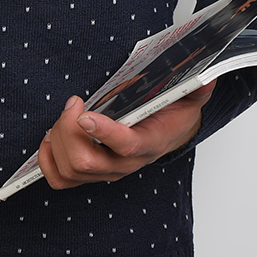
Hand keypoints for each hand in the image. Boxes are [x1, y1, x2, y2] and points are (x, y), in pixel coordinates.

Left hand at [36, 83, 216, 189]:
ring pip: (70, 169)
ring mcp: (106, 172)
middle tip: (73, 103)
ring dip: (57, 140)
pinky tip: (51, 137)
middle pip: (86, 161)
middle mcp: (125, 164)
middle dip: (68, 130)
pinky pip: (61, 179)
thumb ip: (198, 87)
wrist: (169, 133)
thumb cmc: (171, 112)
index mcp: (148, 143)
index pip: (125, 145)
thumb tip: (207, 76)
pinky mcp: (90, 174)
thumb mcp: (189, 95)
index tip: (84, 112)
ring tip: (64, 115)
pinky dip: (49, 160)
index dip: (103, 132)